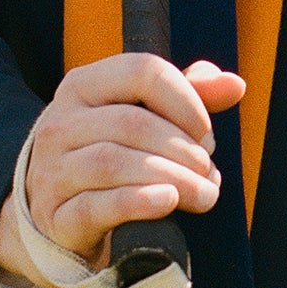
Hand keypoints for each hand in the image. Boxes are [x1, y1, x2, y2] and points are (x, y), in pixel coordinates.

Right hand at [0, 54, 239, 286]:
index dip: (186, 100)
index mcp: (84, 86)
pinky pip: (95, 205)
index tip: (207, 133)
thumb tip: (235, 85)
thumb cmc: (118, 151)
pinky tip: (168, 201)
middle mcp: (59, 123)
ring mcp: (51, 170)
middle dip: (183, 148)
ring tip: (204, 193)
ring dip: (172, 177)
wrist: (64, 212)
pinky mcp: (55, 215)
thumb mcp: (149, 115)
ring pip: (113, 163)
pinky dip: (137, 202)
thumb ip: (192, 94)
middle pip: (131, 123)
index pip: (142, 72)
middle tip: (209, 170)